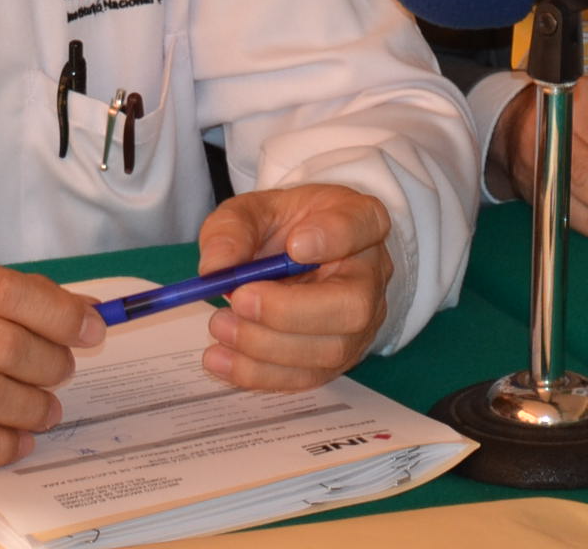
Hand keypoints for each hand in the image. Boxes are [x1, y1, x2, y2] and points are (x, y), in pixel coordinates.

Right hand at [0, 244, 103, 466]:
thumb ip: (10, 293)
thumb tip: (85, 309)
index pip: (12, 292)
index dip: (62, 316)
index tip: (92, 330)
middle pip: (7, 348)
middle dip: (52, 366)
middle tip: (63, 373)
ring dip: (32, 408)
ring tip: (45, 409)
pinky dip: (1, 446)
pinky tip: (17, 440)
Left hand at [195, 185, 391, 390]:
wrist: (293, 257)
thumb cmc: (282, 228)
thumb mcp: (252, 211)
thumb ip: (233, 229)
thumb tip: (216, 267)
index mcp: (359, 220)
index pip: (363, 224)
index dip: (334, 237)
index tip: (294, 246)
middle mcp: (371, 275)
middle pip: (351, 304)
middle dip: (289, 310)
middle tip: (238, 299)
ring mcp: (360, 323)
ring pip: (329, 349)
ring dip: (266, 346)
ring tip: (220, 326)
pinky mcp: (337, 358)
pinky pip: (306, 377)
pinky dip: (260, 373)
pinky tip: (221, 360)